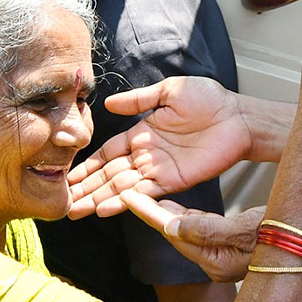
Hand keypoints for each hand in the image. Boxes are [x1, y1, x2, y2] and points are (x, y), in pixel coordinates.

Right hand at [67, 77, 250, 217]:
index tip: (68, 176)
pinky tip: (104, 208)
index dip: (88, 165)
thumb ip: (138, 99)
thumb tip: (108, 104)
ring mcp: (158, 170)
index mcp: (141, 134)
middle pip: (109, 175)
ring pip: (121, 187)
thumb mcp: (168, 92)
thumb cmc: (208, 100)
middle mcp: (146, 155)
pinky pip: (144, 193)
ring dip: (98, 198)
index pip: (107, 153)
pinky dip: (123, 201)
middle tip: (63, 202)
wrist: (238, 116)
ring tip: (76, 210)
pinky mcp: (173, 181)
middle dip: (86, 188)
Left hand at [122, 192, 263, 281]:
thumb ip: (208, 229)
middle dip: (152, 214)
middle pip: (176, 234)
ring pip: (187, 233)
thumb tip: (173, 225)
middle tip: (129, 192)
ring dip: (168, 215)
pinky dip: (188, 218)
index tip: (127, 196)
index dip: (149, 213)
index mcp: (217, 262)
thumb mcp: (247, 229)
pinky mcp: (232, 251)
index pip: (173, 234)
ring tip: (147, 197)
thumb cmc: (291, 236)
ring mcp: (224, 259)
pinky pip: (202, 233)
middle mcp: (216, 264)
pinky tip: (178, 208)